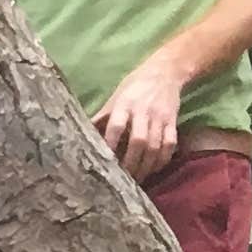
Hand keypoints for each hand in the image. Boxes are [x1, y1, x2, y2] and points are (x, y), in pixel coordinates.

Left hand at [94, 59, 187, 180]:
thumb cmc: (133, 87)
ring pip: (155, 145)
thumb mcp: (114, 98)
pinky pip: (170, 143)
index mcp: (124, 104)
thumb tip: (79, 133)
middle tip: (125, 179)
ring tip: (139, 179)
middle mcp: (143, 111)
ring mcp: (159, 117)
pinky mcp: (173, 121)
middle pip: (138, 141)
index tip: (104, 162)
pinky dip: (163, 158)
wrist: (166, 71)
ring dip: (147, 165)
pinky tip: (155, 168)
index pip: (115, 126)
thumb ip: (101, 117)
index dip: (109, 144)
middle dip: (131, 162)